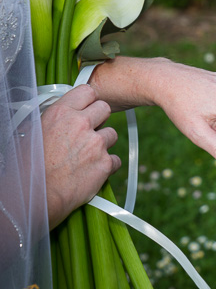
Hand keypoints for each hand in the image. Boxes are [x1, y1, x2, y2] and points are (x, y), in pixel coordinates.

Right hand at [42, 85, 121, 228]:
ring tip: (84, 156)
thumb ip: (53, 118)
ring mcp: (95, 144)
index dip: (89, 100)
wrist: (34, 197)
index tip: (87, 108)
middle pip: (105, 109)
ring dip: (102, 144)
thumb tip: (63, 112)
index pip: (88, 91)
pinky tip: (91, 171)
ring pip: (112, 134)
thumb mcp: (32, 132)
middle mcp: (80, 124)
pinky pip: (115, 159)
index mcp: (60, 113)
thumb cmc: (27, 167)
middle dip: (99, 119)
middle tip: (89, 132)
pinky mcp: (105, 164)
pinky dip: (106, 166)